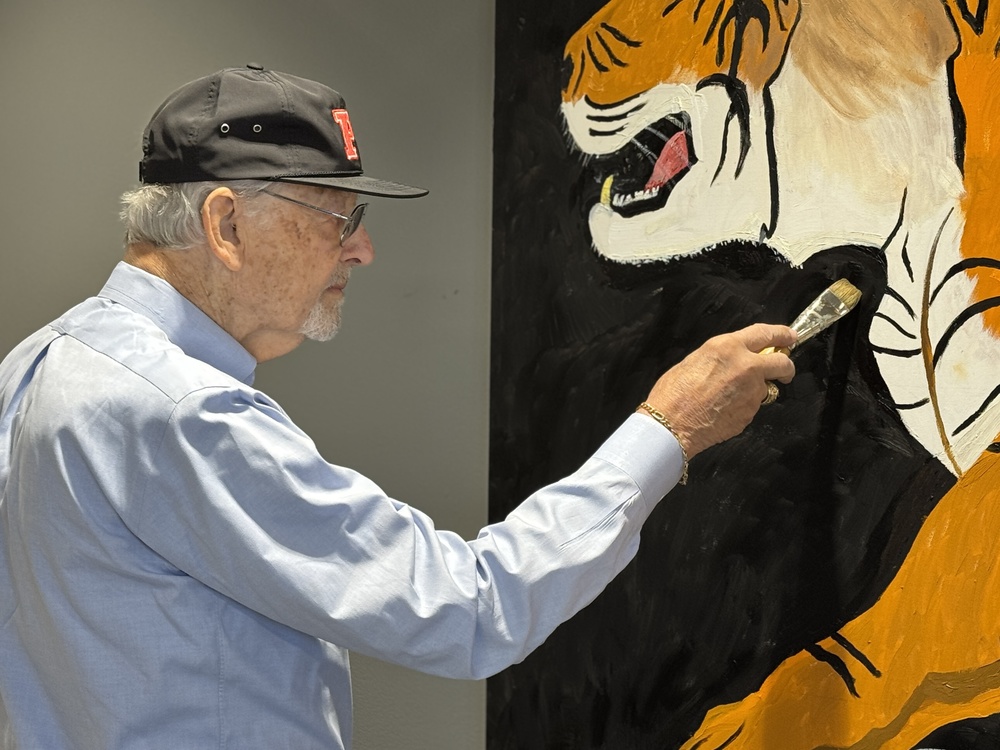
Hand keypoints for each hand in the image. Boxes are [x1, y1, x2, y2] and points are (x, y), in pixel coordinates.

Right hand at [642, 324, 796, 456]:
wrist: (671, 424)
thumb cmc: (674, 393)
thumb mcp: (696, 359)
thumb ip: (723, 356)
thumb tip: (736, 358)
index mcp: (729, 347)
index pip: (766, 333)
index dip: (782, 335)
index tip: (789, 337)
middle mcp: (746, 366)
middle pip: (782, 362)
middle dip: (785, 367)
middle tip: (783, 371)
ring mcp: (751, 391)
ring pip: (765, 388)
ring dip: (754, 391)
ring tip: (727, 398)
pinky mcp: (751, 412)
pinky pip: (752, 406)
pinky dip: (743, 407)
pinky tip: (723, 409)